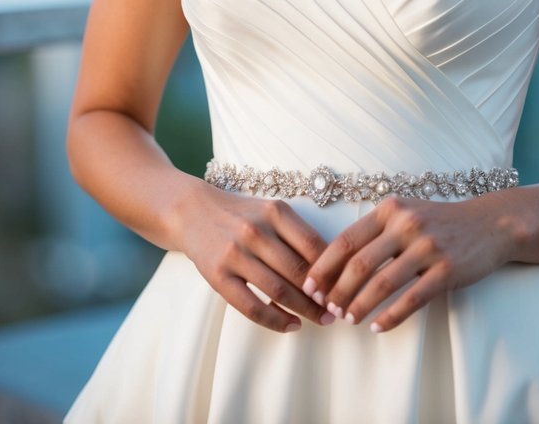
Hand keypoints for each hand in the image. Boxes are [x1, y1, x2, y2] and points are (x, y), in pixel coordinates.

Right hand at [182, 183, 336, 332]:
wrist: (193, 212)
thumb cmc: (242, 214)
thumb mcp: (271, 212)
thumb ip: (297, 234)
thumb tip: (331, 269)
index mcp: (275, 211)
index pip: (313, 245)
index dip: (332, 270)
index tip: (345, 286)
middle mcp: (256, 231)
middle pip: (298, 271)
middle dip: (321, 296)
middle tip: (337, 310)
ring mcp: (235, 254)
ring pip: (278, 291)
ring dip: (304, 311)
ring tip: (320, 320)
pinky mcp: (218, 276)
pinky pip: (251, 307)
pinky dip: (275, 320)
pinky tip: (291, 325)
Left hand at [301, 193, 515, 331]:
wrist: (489, 224)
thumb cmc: (439, 222)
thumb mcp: (406, 214)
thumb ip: (375, 231)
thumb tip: (334, 265)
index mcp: (391, 209)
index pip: (347, 240)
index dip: (324, 266)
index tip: (309, 287)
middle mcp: (407, 224)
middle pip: (360, 264)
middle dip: (338, 291)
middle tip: (327, 310)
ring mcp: (428, 247)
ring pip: (382, 284)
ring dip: (360, 306)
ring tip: (348, 320)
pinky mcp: (446, 270)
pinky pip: (411, 299)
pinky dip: (390, 317)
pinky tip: (377, 327)